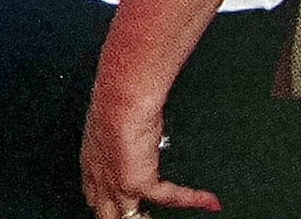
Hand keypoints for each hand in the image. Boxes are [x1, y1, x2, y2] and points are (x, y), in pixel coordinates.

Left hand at [81, 80, 220, 218]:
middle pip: (105, 212)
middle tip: (144, 215)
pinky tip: (209, 200)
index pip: (94, 193)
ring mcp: (116, 183)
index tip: (119, 205)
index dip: (106, 202)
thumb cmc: (116, 96)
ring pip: (128, 218)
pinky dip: (194, 198)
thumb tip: (144, 135)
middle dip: (120, 217)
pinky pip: (170, 198)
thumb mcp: (117, 122)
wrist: (121, 94)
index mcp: (92, 159)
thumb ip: (127, 139)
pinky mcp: (137, 183)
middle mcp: (100, 176)